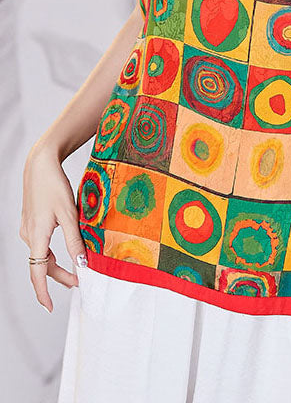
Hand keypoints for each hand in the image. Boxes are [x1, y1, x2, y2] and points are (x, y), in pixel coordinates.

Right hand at [20, 144, 86, 311]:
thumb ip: (75, 240)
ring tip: (76, 269)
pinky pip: (40, 245)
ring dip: (56, 265)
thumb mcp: (69, 214)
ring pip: (41, 255)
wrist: (40, 164)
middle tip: (79, 283)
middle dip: (60, 277)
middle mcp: (29, 235)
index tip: (49, 307)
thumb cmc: (54, 185)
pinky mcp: (31, 222)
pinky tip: (65, 250)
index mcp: (37, 236)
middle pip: (42, 266)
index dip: (42, 292)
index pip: (38, 272)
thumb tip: (82, 263)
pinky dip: (52, 252)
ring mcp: (28, 229)